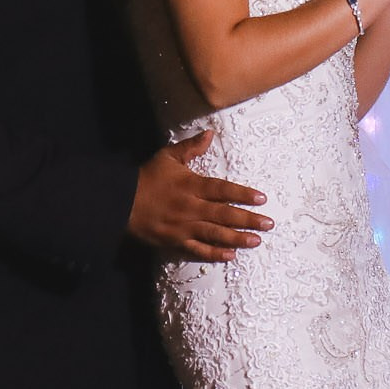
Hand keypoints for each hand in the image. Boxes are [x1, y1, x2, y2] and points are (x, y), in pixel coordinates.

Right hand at [129, 131, 270, 262]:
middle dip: (248, 219)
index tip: (262, 198)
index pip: (222, 190)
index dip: (243, 194)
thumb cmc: (146, 178)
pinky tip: (231, 255)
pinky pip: (198, 249)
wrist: (120, 203)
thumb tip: (210, 133)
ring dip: (237, 238)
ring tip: (256, 241)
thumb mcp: (167, 157)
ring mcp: (184, 227)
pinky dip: (215, 253)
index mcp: (191, 185)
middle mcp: (191, 207)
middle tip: (268, 224)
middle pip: (224, 214)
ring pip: (215, 234)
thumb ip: (191, 147)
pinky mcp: (176, 241)